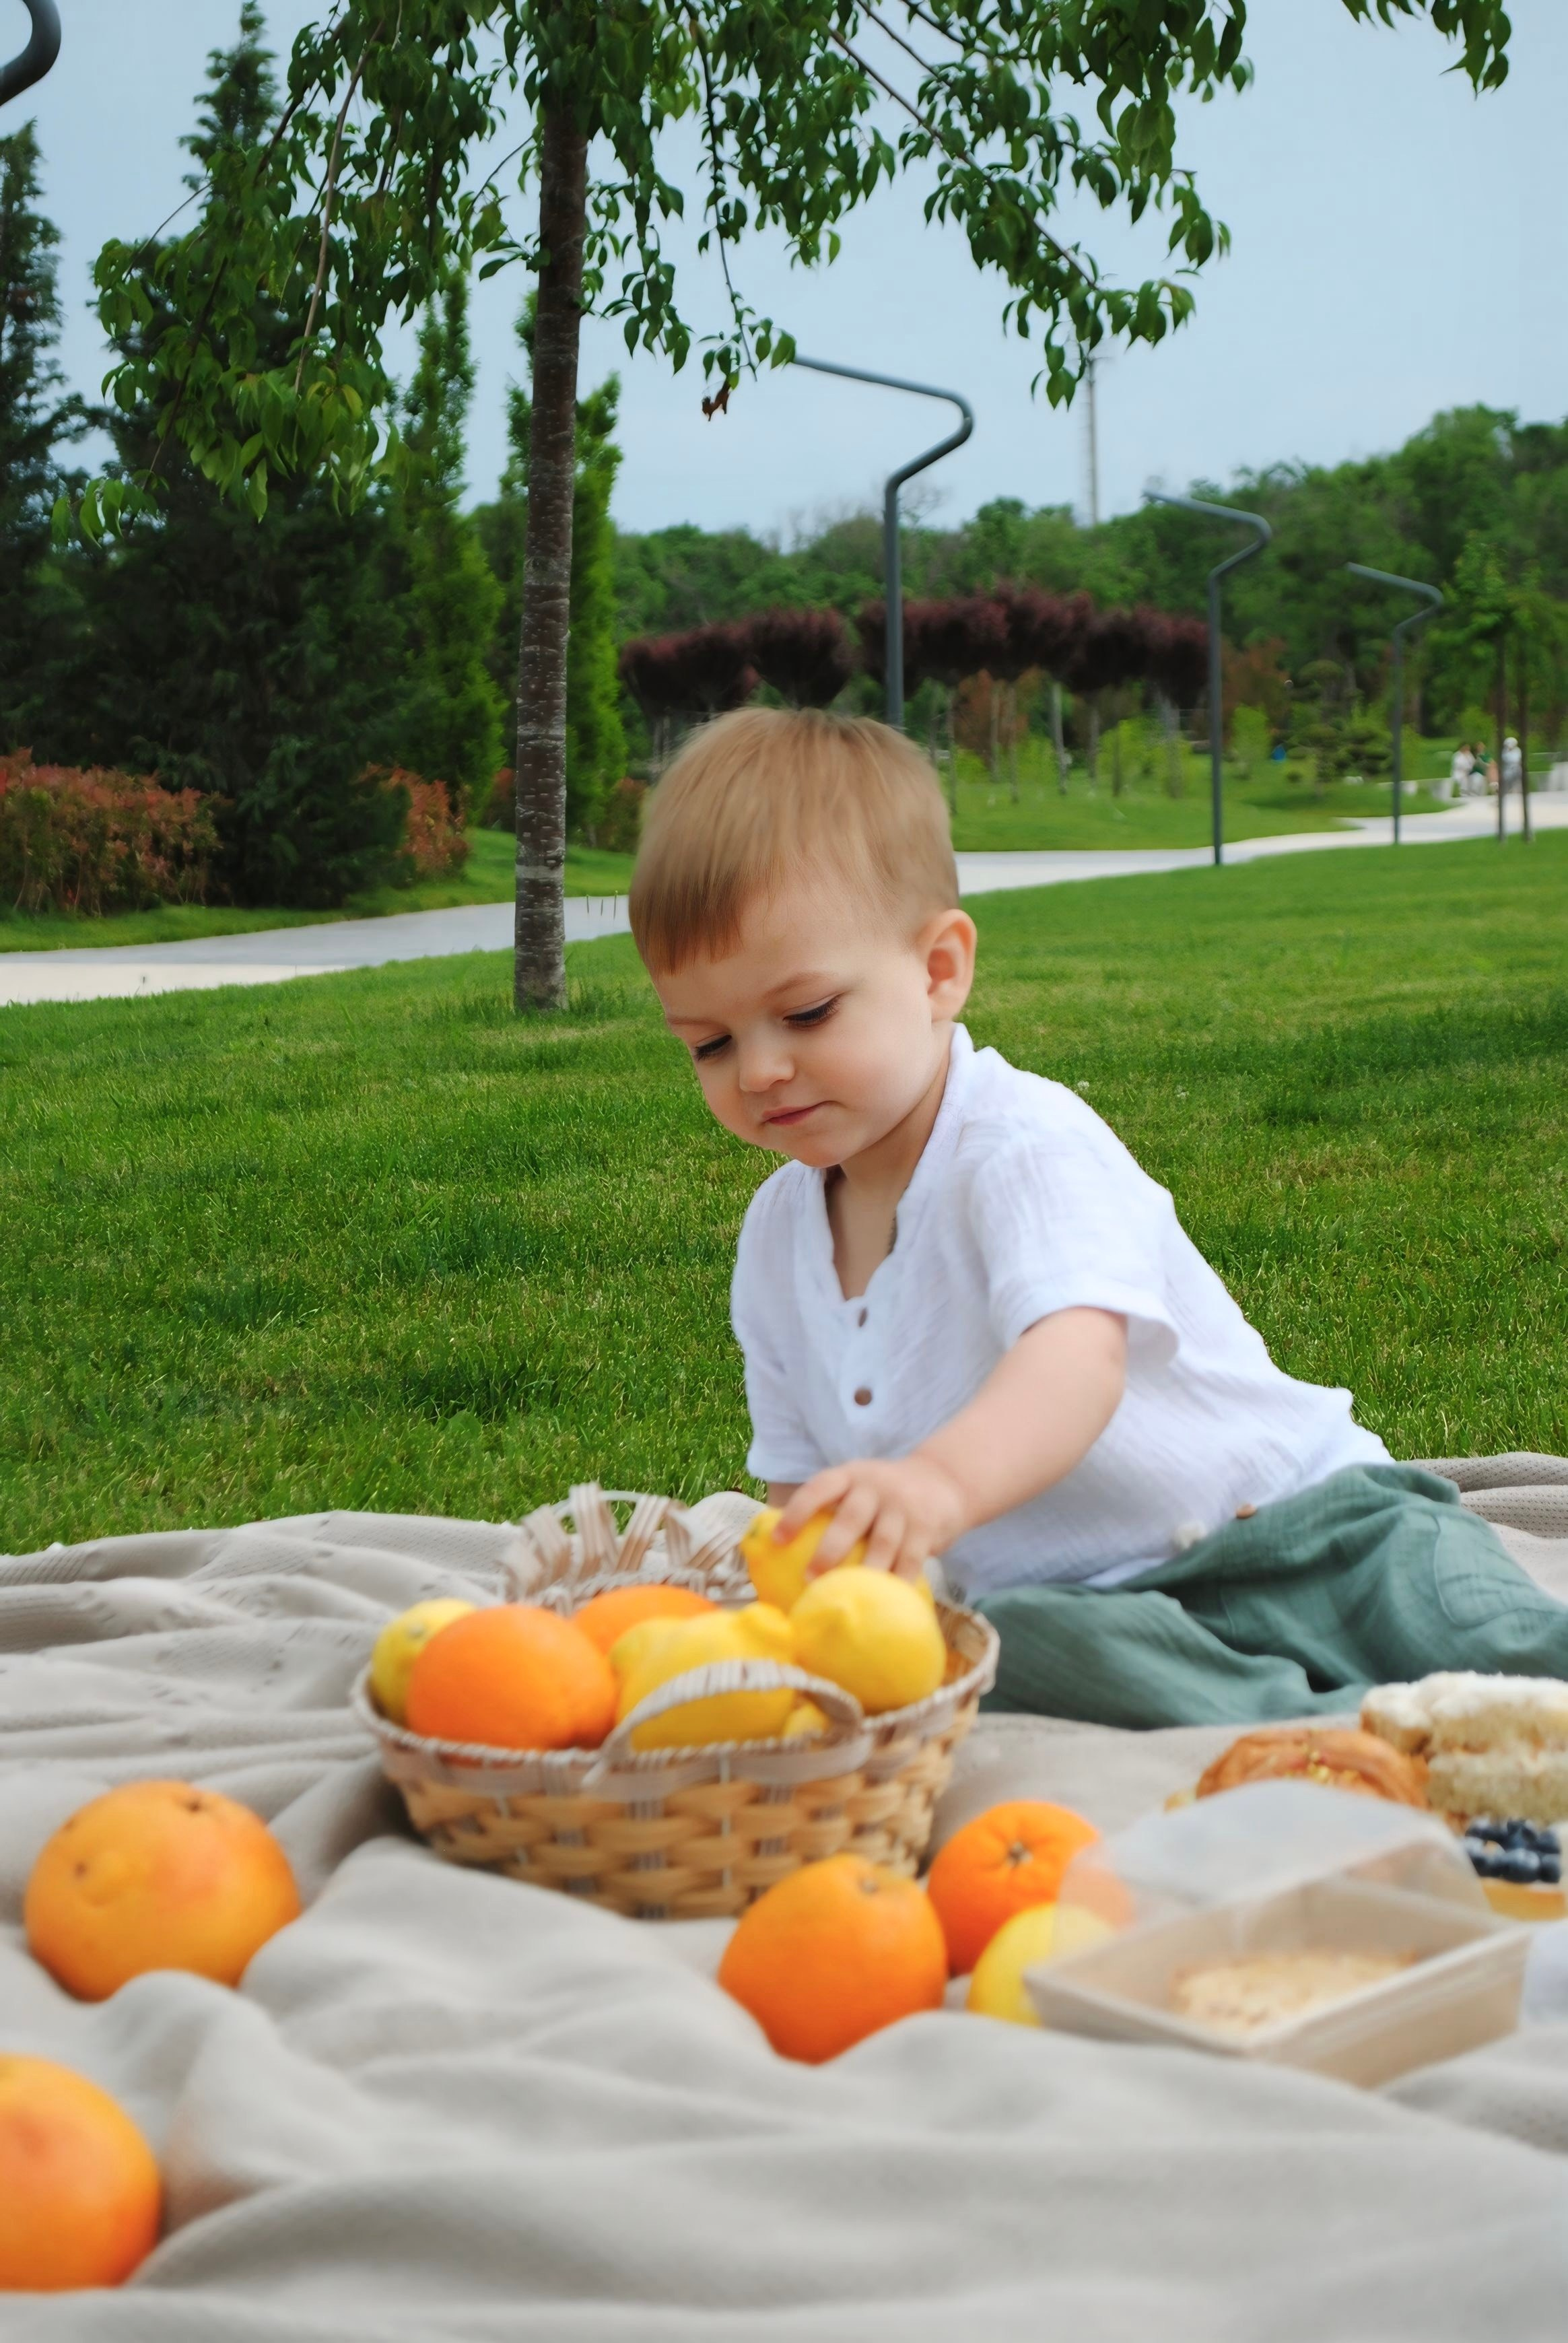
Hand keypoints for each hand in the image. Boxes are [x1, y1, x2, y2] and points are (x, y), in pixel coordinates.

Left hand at [776, 1454, 969, 1581]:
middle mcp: (876, 1487)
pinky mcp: (927, 1529)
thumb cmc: (882, 1495)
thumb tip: (774, 1547)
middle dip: (830, 1549)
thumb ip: (829, 1507)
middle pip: (851, 1517)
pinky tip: (887, 1602)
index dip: (797, 1511)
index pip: (819, 1488)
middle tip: (810, 1578)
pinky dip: (898, 1582)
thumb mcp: (857, 1486)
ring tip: (849, 1597)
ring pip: (883, 1542)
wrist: (943, 1481)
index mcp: (851, 1476)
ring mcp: (903, 1508)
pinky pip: (911, 1560)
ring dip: (865, 1571)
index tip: (778, 1540)